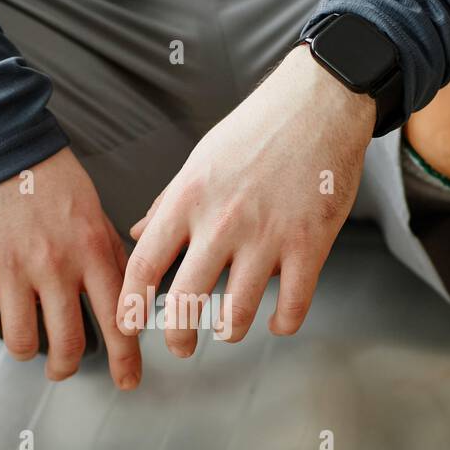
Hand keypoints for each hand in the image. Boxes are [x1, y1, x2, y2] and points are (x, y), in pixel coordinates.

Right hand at [0, 147, 140, 388]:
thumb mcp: (93, 209)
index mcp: (92, 249)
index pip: (119, 319)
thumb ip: (110, 253)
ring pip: (21, 342)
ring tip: (25, 345)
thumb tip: (129, 293)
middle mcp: (55, 264)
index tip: (128, 379)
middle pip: (67, 343)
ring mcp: (11, 266)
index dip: (126, 359)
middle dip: (67, 366)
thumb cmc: (46, 173)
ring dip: (25, 352)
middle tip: (63, 368)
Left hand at [116, 44, 374, 355]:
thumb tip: (139, 233)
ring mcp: (267, 236)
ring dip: (229, 331)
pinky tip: (277, 320)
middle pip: (185, 301)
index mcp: (188, 199)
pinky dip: (282, 323)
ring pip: (236, 313)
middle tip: (180, 347)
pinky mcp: (309, 245)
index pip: (145, 264)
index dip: (131, 304)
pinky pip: (292, 305)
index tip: (128, 324)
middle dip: (177, 337)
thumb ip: (169, 202)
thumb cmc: (258, 128)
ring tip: (228, 330)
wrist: (320, 103)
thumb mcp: (200, 159)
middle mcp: (222, 222)